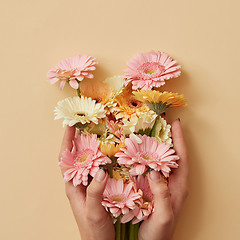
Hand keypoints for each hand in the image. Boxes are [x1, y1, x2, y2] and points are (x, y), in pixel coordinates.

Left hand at [59, 126, 114, 239]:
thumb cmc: (93, 231)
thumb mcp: (92, 211)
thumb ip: (95, 191)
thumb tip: (102, 170)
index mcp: (72, 186)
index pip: (65, 159)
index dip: (66, 141)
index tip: (70, 125)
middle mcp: (79, 183)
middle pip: (76, 156)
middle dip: (79, 140)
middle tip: (87, 125)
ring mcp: (88, 184)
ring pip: (87, 161)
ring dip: (91, 148)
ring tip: (98, 134)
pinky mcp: (98, 188)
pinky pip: (98, 169)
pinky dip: (102, 159)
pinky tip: (109, 154)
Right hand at [138, 119, 188, 239]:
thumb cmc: (160, 233)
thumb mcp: (163, 214)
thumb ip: (161, 193)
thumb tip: (153, 171)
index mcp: (179, 186)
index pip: (182, 158)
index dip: (179, 140)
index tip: (175, 123)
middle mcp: (172, 183)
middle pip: (172, 156)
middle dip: (168, 138)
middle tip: (160, 123)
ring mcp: (162, 184)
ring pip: (161, 160)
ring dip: (156, 146)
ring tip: (150, 132)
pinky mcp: (153, 188)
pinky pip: (151, 168)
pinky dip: (146, 158)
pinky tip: (139, 153)